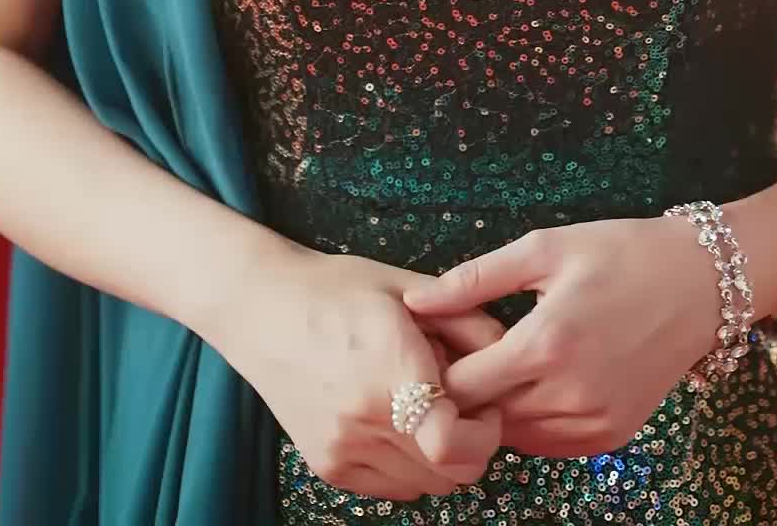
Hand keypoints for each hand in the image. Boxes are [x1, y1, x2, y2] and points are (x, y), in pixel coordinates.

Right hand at [217, 233, 504, 500]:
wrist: (263, 309)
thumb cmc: (338, 289)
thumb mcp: (407, 289)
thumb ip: (467, 321)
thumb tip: (513, 352)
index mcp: (388, 367)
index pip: (451, 442)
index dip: (484, 431)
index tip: (486, 403)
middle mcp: (363, 418)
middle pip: (450, 472)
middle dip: (474, 443)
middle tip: (467, 404)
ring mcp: (342, 449)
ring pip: (427, 486)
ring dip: (443, 457)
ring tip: (429, 407)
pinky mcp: (329, 467)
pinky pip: (394, 488)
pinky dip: (411, 466)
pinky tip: (400, 421)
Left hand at [403, 217, 718, 456]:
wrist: (699, 281)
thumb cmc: (618, 253)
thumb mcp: (544, 249)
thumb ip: (474, 280)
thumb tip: (414, 304)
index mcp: (546, 343)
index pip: (462, 387)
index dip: (436, 370)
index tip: (433, 347)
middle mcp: (569, 393)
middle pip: (484, 417)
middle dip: (463, 393)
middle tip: (458, 356)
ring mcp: (594, 420)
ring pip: (515, 436)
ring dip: (497, 410)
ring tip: (496, 365)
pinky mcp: (612, 434)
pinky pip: (550, 445)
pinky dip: (531, 421)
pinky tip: (533, 382)